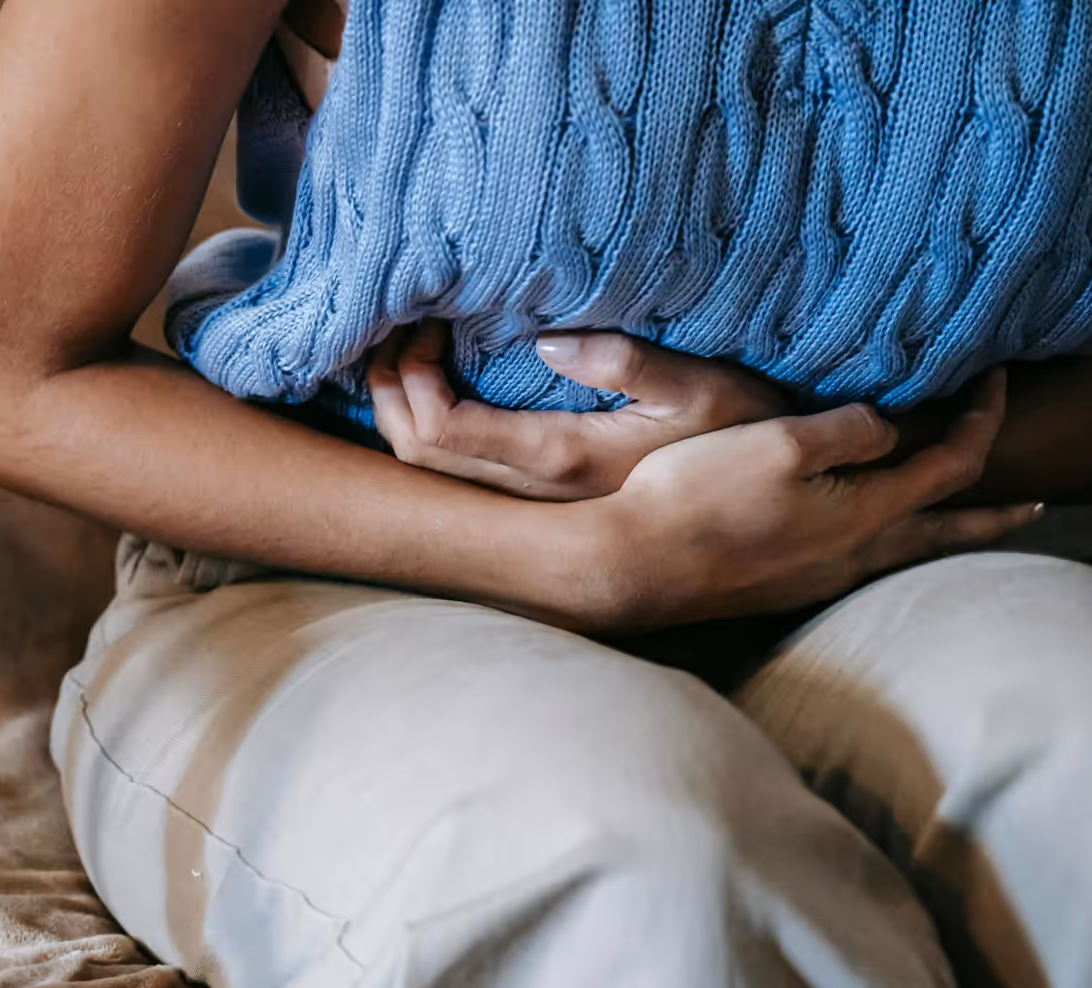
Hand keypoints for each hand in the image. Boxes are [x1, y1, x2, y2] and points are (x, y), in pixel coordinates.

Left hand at [367, 320, 787, 500]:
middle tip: (397, 323)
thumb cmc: (744, 433)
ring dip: (399, 407)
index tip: (426, 320)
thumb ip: (630, 364)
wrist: (766, 501)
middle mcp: (533, 492)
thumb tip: (546, 343)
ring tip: (406, 346)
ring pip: (426, 469)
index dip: (410, 378)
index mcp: (561, 459)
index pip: (442, 432)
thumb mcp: (705, 388)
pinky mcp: (539, 496)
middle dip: (388, 388)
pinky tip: (433, 382)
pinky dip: (424, 422)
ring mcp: (532, 500)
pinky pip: (453, 467)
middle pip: (415, 454)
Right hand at [577, 370, 1042, 628]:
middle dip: (991, 515)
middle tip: (1032, 506)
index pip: (951, 464)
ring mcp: (814, 579)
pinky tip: (861, 539)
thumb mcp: (780, 441)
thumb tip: (884, 430)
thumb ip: (847, 429)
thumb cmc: (698, 498)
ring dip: (938, 533)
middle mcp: (851, 556)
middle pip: (944, 533)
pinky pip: (856, 563)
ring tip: (954, 524)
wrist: (632, 565)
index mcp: (863, 514)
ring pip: (901, 554)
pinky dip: (886, 544)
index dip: (981, 419)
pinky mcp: (778, 588)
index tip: (992, 381)